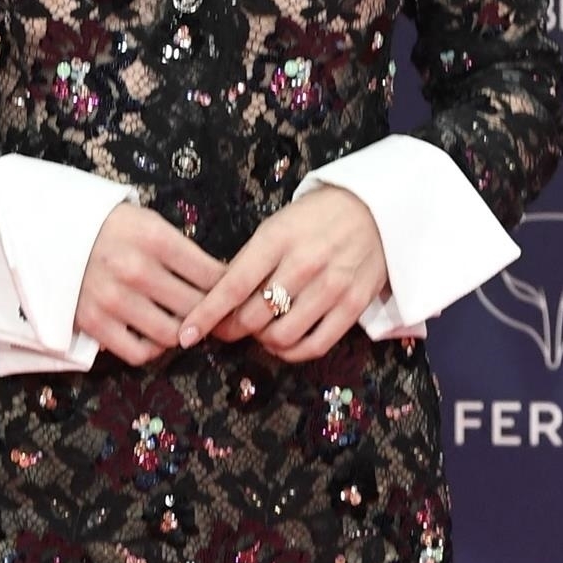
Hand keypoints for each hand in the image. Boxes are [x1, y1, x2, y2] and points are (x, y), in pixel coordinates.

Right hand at [74, 202, 229, 365]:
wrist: (46, 231)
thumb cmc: (104, 225)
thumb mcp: (145, 220)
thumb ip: (179, 248)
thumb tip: (218, 279)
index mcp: (154, 237)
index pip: (211, 273)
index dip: (228, 286)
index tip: (230, 291)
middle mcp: (136, 270)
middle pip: (196, 306)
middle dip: (210, 312)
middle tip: (212, 312)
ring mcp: (114, 299)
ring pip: (172, 333)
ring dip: (182, 332)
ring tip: (183, 324)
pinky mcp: (94, 323)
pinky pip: (138, 352)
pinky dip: (152, 349)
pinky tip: (153, 336)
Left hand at [173, 187, 401, 363]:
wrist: (376, 210)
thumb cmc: (316, 219)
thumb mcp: (277, 226)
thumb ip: (250, 262)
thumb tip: (219, 301)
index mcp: (277, 238)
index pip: (233, 286)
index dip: (207, 315)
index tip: (187, 333)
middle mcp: (304, 264)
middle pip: (254, 317)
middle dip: (234, 329)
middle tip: (230, 327)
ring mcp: (332, 286)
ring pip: (282, 335)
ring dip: (263, 341)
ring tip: (261, 331)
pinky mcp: (354, 305)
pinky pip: (315, 345)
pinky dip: (292, 353)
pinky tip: (284, 344)